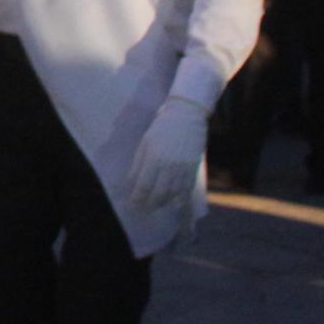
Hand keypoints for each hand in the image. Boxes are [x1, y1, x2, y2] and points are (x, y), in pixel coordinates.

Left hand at [124, 94, 211, 222]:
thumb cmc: (162, 127)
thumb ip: (138, 165)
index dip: (137, 199)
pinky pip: (187, 189)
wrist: (187, 115)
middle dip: (149, 204)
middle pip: (158, 194)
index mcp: (153, 158)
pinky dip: (180, 199)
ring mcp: (183, 168)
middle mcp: (169, 166)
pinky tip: (174, 202)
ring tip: (157, 204)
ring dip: (164, 203)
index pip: (143, 186)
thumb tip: (130, 183)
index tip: (132, 204)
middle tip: (143, 208)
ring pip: (173, 194)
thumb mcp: (145, 143)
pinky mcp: (193, 168)